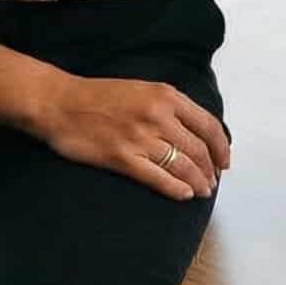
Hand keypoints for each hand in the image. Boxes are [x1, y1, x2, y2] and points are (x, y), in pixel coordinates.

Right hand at [34, 71, 231, 200]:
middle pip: (198, 149)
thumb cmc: (99, 96)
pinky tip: (183, 195)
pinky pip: (158, 178)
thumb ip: (168, 106)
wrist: (60, 103)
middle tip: (213, 182)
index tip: (225, 161)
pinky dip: (175, 188)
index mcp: (166, 96)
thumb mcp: (142, 89)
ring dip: (197, 182)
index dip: (221, 147)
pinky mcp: (122, 158)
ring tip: (202, 191)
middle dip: (210, 169)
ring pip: (182, 165)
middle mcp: (158, 115)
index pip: (208, 124)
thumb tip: (194, 129)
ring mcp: (141, 138)